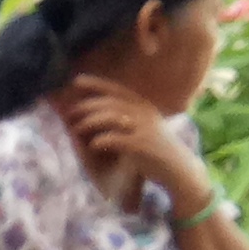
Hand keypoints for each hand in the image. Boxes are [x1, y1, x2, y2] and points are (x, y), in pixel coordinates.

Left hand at [55, 77, 200, 205]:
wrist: (178, 169)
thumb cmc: (156, 148)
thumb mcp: (144, 126)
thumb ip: (126, 116)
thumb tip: (99, 110)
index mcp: (143, 105)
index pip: (116, 89)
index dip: (96, 84)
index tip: (76, 81)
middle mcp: (144, 112)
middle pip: (109, 103)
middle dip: (86, 107)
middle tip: (70, 113)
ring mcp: (144, 128)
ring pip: (110, 118)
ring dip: (89, 122)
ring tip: (76, 129)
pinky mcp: (142, 145)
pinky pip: (116, 139)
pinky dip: (101, 140)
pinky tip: (93, 145)